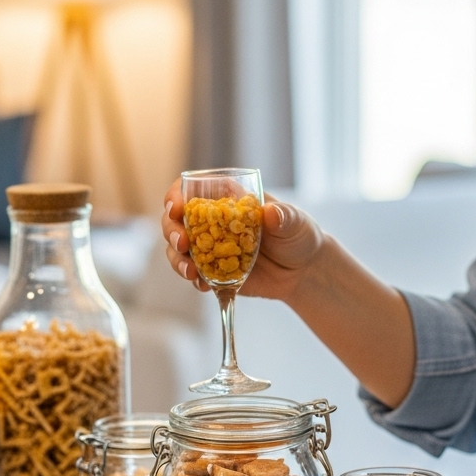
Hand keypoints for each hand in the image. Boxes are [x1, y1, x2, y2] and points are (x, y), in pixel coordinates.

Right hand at [161, 179, 323, 300]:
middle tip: (181, 243)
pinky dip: (193, 280)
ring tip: (190, 272)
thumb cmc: (299, 236)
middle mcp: (212, 221)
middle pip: (176, 221)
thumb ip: (283, 216)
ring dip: (177, 260)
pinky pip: (194, 275)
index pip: (191, 190)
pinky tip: (203, 285)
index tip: (176, 208)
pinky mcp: (213, 272)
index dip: (176, 196)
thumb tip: (270, 213)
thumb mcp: (295, 221)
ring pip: (178, 250)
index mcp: (227, 199)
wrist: (304, 272)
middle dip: (171, 231)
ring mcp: (210, 248)